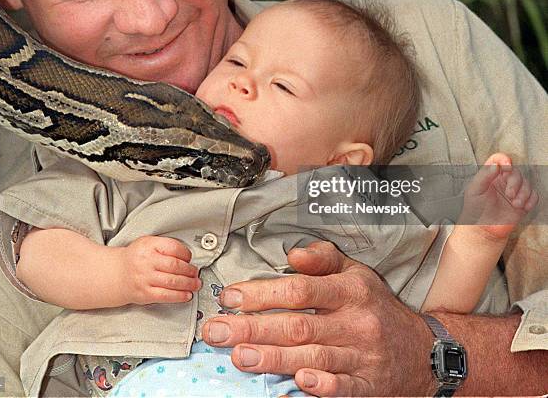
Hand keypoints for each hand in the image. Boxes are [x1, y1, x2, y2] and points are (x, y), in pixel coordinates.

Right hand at [120, 236, 200, 304]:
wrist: (116, 273)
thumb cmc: (136, 257)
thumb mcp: (148, 243)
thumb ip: (166, 246)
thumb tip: (187, 256)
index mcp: (149, 245)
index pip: (173, 248)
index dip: (186, 254)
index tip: (190, 258)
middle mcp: (146, 261)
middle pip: (175, 266)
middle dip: (190, 271)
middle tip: (196, 272)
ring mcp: (145, 279)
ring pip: (172, 282)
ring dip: (188, 284)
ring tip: (196, 284)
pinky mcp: (145, 294)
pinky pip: (166, 296)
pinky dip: (179, 296)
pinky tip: (187, 295)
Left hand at [202, 241, 435, 396]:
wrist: (421, 350)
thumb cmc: (376, 305)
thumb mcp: (356, 271)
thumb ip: (323, 258)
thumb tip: (293, 254)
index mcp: (351, 290)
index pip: (300, 290)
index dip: (263, 293)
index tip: (231, 297)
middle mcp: (357, 322)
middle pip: (298, 326)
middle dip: (253, 328)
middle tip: (217, 332)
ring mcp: (363, 357)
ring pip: (313, 357)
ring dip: (272, 359)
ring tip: (238, 356)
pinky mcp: (369, 386)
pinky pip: (342, 389)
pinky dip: (319, 388)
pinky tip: (294, 385)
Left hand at [461, 153, 537, 238]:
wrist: (482, 228)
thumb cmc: (475, 208)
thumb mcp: (474, 190)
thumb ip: (484, 176)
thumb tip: (496, 165)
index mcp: (490, 175)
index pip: (499, 160)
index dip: (504, 160)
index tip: (507, 166)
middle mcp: (503, 181)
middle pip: (516, 172)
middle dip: (515, 182)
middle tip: (509, 195)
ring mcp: (514, 192)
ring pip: (527, 183)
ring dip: (523, 193)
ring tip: (515, 204)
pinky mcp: (522, 203)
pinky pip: (534, 196)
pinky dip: (531, 200)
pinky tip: (523, 207)